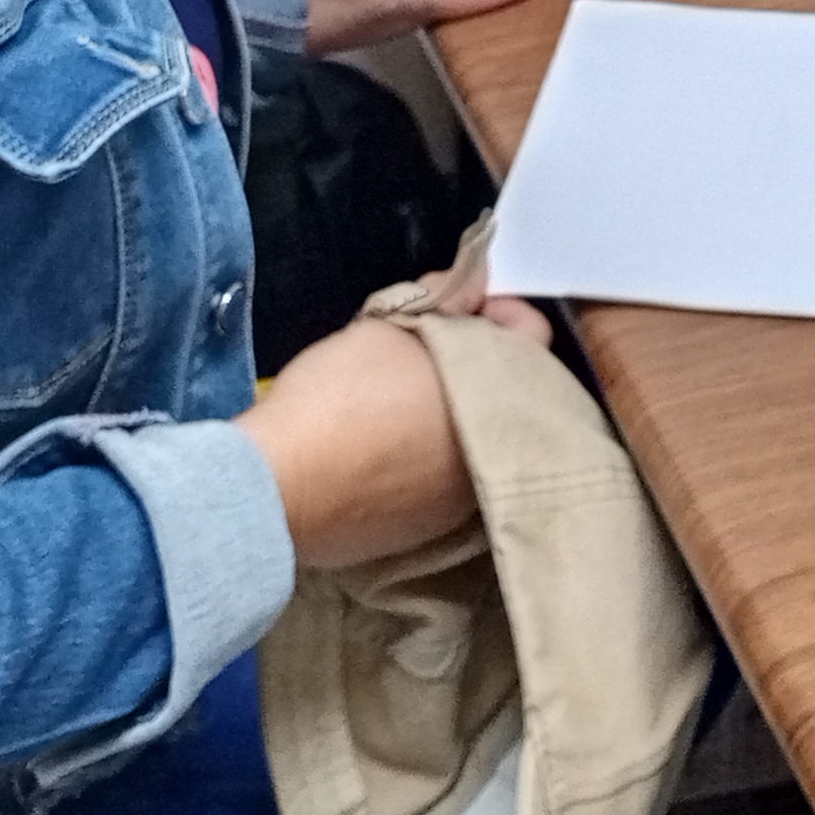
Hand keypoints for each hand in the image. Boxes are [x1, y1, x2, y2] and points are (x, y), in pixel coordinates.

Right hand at [239, 287, 554, 571]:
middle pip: (506, 387)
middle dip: (473, 359)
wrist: (281, 488)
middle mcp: (499, 452)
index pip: (534, 333)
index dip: (496, 307)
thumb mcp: (389, 327)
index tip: (458, 303)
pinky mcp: (428, 531)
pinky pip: (441, 477)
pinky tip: (382, 442)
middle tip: (422, 343)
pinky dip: (425, 454)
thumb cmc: (338, 397)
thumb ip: (445, 301)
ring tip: (396, 394)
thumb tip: (474, 283)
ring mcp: (466, 500)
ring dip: (449, 409)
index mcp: (503, 396)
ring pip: (474, 434)